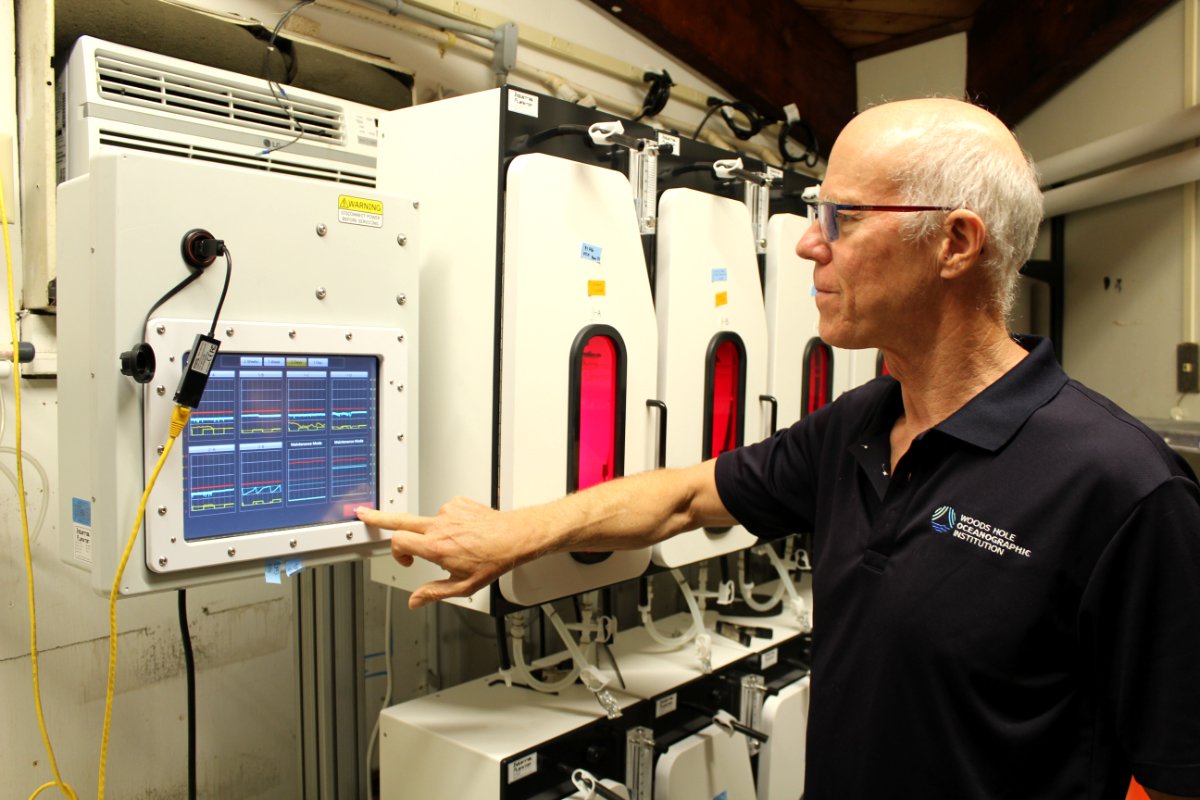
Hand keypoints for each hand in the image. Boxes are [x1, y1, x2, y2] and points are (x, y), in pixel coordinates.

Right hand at [356, 498, 535, 608]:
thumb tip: (415, 601)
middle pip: (400, 519)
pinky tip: (464, 532)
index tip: (406, 561)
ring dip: (433, 531)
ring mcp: (448, 512)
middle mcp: (439, 526)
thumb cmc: (493, 560)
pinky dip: (450, 522)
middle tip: (364, 514)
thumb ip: (434, 593)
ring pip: (428, 521)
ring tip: (456, 543)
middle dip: (379, 518)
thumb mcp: (463, 586)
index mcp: (436, 547)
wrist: (514, 537)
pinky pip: (446, 512)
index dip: (397, 553)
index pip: (398, 541)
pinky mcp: (458, 502)